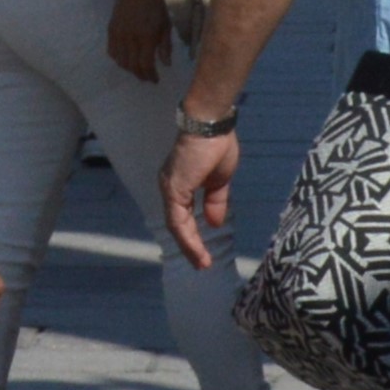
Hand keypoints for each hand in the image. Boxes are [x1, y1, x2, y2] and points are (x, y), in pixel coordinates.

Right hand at [104, 0, 173, 83]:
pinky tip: (126, 60)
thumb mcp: (166, 25)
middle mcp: (130, 38)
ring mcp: (119, 34)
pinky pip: (111, 51)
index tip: (156, 80)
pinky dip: (118, 59)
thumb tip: (166, 64)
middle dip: (140, 75)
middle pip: (132, 66)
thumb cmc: (155, 5)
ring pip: (120, 61)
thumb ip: (165, 46)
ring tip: (137, 70)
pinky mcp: (111, 30)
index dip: (150, 75)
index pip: (145, 64)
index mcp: (146, 36)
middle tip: (147, 78)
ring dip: (129, 69)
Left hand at [162, 114, 238, 268]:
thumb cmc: (216, 145)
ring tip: (202, 263)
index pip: (183, 216)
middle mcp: (170, 187)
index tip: (204, 253)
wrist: (211, 125)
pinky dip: (187, 237)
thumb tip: (215, 223)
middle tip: (202, 264)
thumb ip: (215, 201)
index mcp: (180, 184)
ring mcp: (170, 188)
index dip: (192, 235)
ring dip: (189, 246)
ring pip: (176, 225)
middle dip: (190, 246)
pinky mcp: (174, 189)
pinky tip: (197, 250)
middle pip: (177, 224)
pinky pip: (178, 220)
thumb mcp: (219, 181)